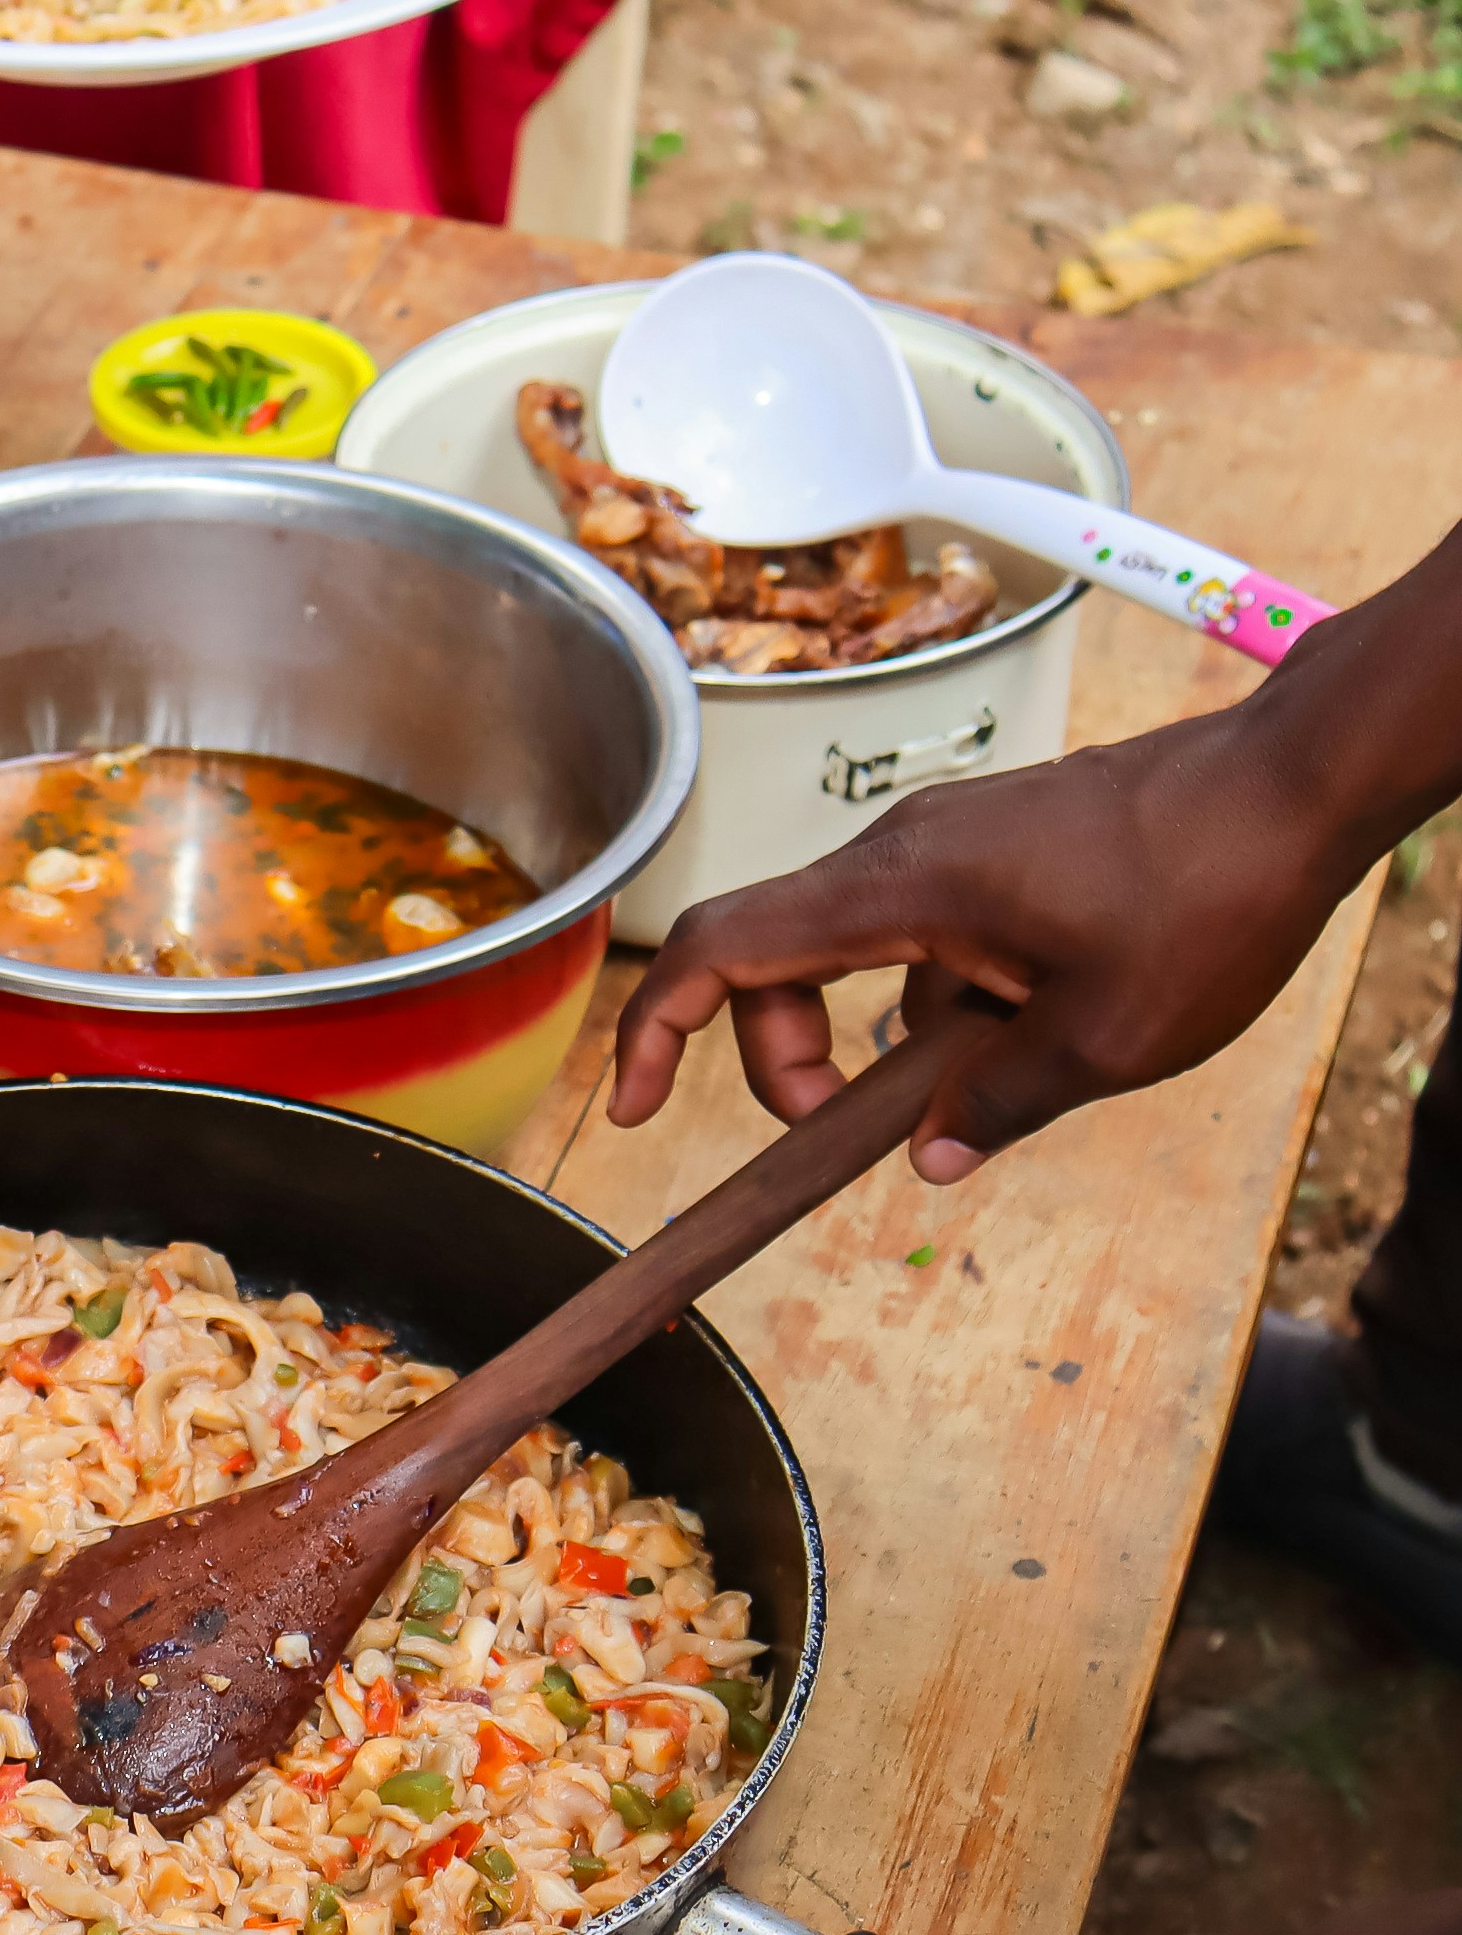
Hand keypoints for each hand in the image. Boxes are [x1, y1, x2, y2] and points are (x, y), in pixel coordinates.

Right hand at [608, 546, 1461, 1177]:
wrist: (1302, 780)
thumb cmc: (1210, 892)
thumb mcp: (1103, 1042)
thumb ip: (993, 1105)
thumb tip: (926, 1154)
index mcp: (897, 891)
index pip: (721, 952)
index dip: (654, 1032)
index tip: (633, 1108)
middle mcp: (901, 852)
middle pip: (773, 957)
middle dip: (778, 1058)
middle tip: (847, 1129)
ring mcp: (949, 843)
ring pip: (854, 950)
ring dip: (876, 1033)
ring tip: (980, 1079)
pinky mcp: (996, 845)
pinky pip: (920, 930)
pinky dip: (934, 994)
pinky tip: (1031, 1024)